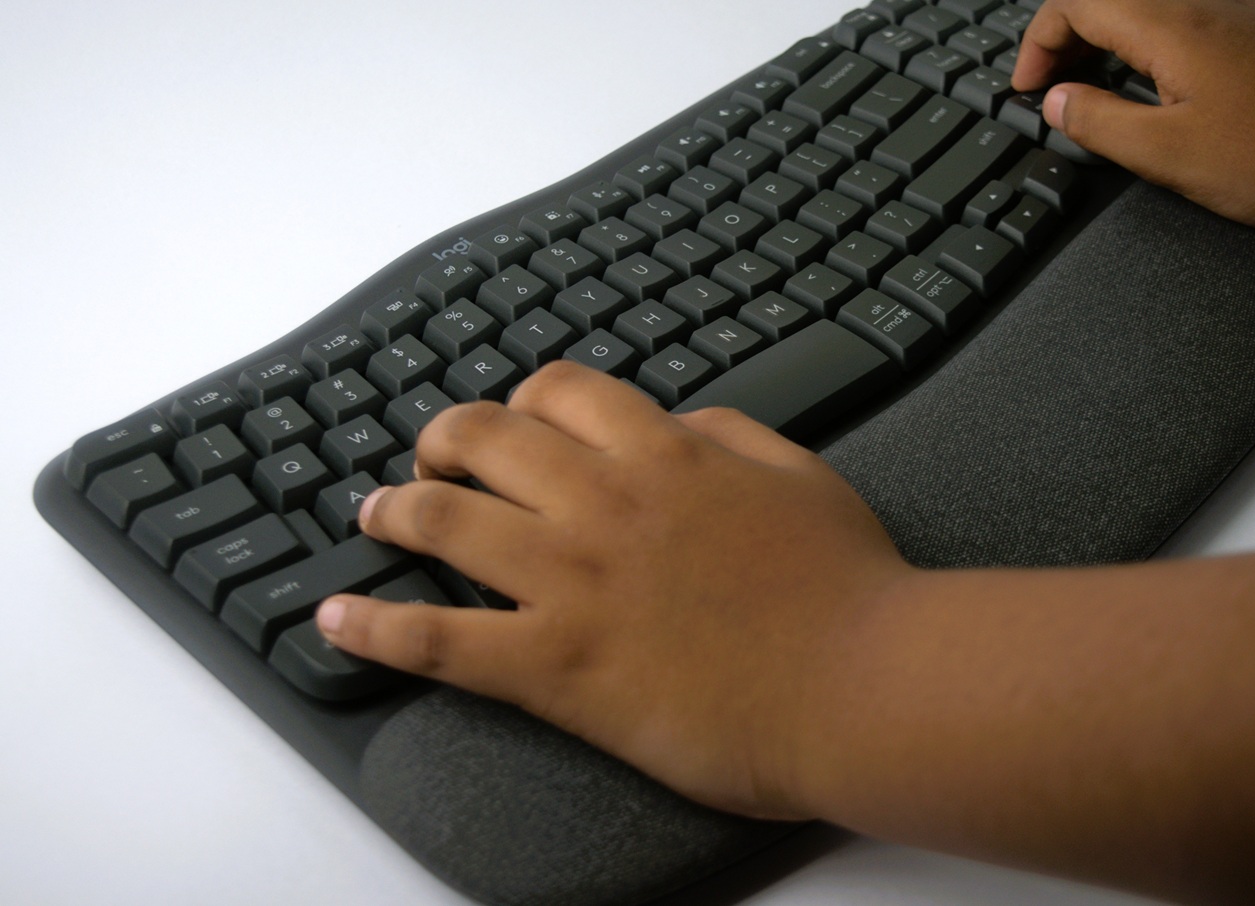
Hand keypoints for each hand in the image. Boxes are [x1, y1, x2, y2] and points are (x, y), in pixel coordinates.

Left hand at [316, 362, 911, 818]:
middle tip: (431, 459)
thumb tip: (679, 422)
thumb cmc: (848, 589)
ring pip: (444, 519)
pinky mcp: (556, 666)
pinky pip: (439, 639)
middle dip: (444, 439)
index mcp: (664, 454)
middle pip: (485, 438)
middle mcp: (602, 503)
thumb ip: (732, 434)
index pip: (560, 393)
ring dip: (395, 508)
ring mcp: (571, 582)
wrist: (862, 686)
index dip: (524, 400)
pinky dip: (376, 626)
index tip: (514, 422)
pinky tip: (338, 618)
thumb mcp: (801, 476)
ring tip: (373, 514)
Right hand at [1012, 0, 1254, 229]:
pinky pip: (1177, 14)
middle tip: (1048, 90)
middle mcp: (1203, 3)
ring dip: (1101, 37)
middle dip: (1064, 37)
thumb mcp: (1169, 157)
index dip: (1038, 44)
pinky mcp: (1254, 28)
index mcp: (1173, 27)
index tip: (1028, 89)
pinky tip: (1142, 85)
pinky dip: (1140, 40)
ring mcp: (1234, 10)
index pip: (1078, 3)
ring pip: (1141, 3)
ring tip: (1086, 89)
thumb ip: (1100, 124)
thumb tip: (1057, 102)